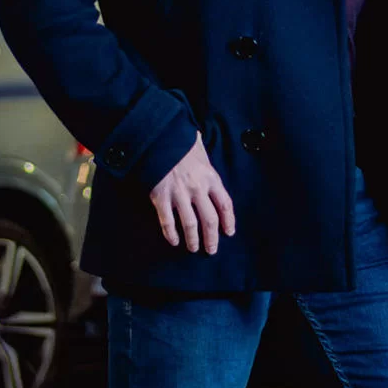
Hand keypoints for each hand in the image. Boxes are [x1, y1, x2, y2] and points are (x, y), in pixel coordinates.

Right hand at [149, 136, 235, 254]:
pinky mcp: (161, 197)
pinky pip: (167, 221)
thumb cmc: (181, 144)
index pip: (225, 205)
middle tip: (211, 250)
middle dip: (212, 238)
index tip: (229, 232)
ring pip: (190, 224)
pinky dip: (171, 234)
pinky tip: (174, 241)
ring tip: (193, 248)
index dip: (229, 221)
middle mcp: (197, 188)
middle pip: (210, 220)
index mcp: (211, 178)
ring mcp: (179, 194)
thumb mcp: (202, 153)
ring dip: (193, 240)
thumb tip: (212, 171)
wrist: (159, 138)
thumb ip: (208, 168)